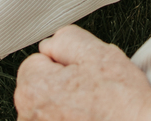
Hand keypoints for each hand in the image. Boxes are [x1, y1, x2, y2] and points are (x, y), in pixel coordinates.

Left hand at [15, 25, 150, 120]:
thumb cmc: (121, 100)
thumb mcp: (95, 51)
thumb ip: (63, 38)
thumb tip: (50, 45)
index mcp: (32, 88)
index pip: (37, 61)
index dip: (64, 63)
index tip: (82, 74)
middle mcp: (29, 116)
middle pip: (41, 87)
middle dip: (63, 85)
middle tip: (91, 91)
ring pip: (51, 107)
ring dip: (67, 106)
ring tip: (93, 109)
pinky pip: (59, 119)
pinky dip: (73, 118)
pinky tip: (91, 119)